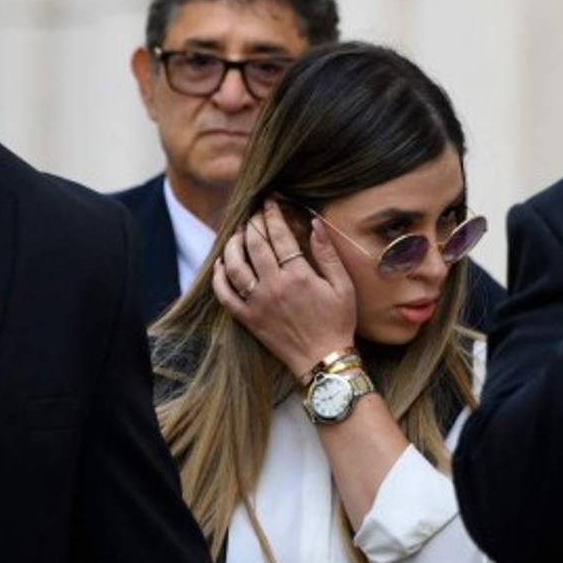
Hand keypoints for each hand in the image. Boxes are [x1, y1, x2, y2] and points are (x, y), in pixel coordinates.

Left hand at [213, 199, 356, 378]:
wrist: (324, 361)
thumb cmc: (338, 322)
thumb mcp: (343, 286)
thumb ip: (327, 253)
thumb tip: (314, 223)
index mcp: (298, 276)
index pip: (279, 235)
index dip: (272, 214)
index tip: (270, 201)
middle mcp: (273, 287)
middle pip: (254, 245)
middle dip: (252, 223)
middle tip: (254, 213)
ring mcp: (257, 304)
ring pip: (234, 267)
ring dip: (233, 245)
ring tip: (238, 234)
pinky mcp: (248, 319)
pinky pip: (225, 296)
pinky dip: (219, 278)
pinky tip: (221, 265)